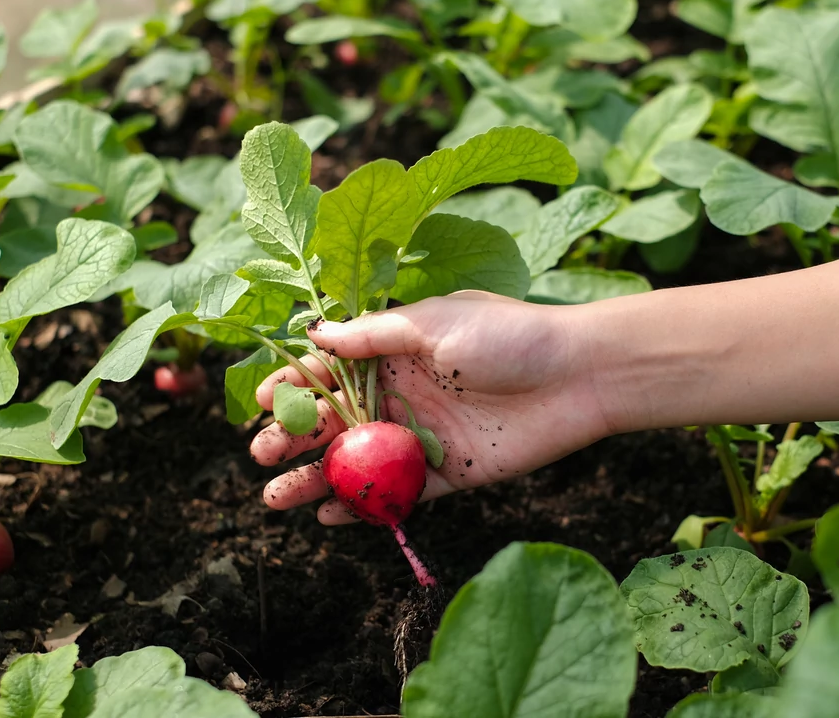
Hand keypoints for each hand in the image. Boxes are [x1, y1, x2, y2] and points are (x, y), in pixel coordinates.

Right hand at [249, 291, 610, 524]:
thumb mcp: (434, 323)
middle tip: (262, 456)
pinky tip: (332, 516)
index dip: (294, 386)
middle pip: (337, 421)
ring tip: (276, 498)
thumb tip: (314, 334)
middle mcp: (406, 393)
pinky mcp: (451, 472)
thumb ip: (374, 336)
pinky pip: (401, 494)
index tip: (258, 404)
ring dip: (318, 480)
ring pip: (360, 462)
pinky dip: (366, 505)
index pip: (333, 370)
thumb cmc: (509, 335)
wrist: (579, 375)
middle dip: (294, 438)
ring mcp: (426, 435)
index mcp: (398, 351)